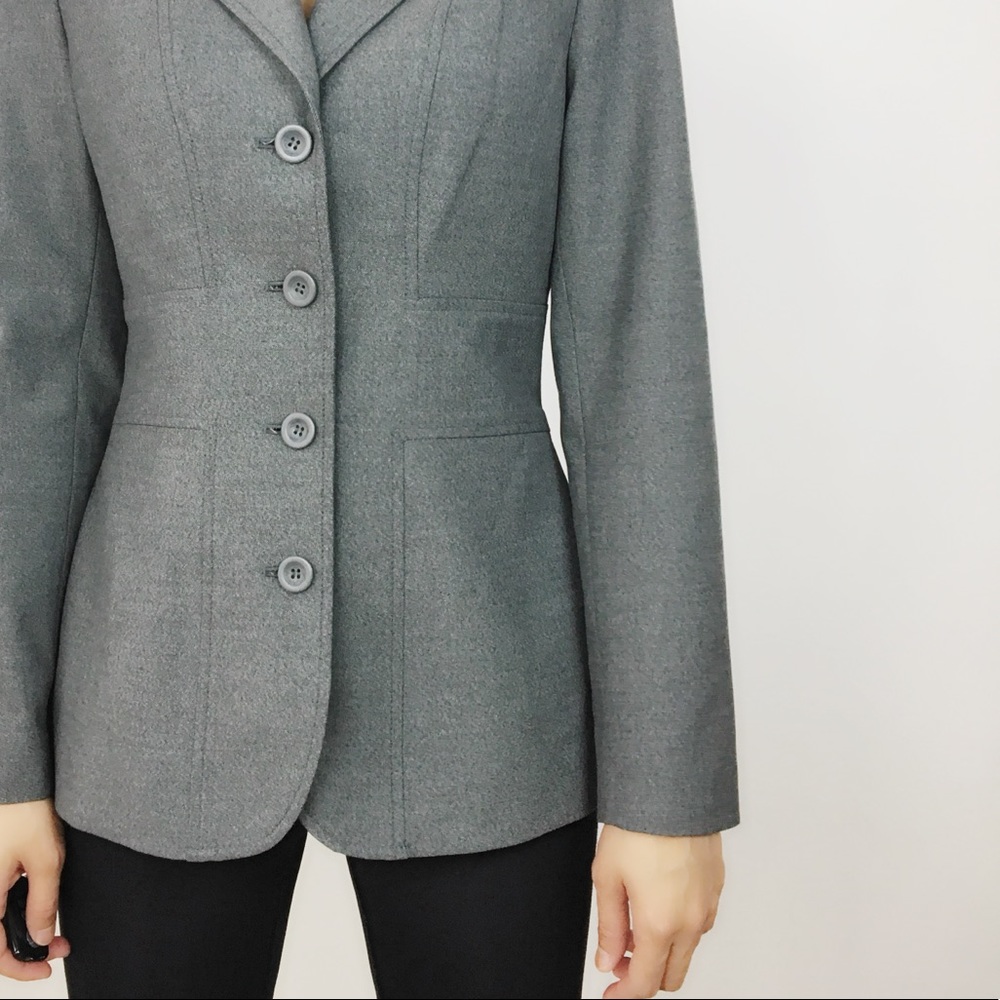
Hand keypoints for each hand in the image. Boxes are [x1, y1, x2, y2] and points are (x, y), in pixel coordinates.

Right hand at [0, 799, 70, 981]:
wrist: (16, 780)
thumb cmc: (26, 811)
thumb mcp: (45, 860)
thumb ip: (42, 903)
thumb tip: (40, 938)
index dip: (19, 967)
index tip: (46, 967)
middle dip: (25, 950)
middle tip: (58, 947)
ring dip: (22, 932)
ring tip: (53, 931)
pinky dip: (15, 912)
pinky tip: (36, 908)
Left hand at [591, 823, 724, 997]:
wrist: (673, 791)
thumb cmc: (640, 827)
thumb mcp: (608, 877)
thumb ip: (609, 927)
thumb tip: (608, 961)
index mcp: (660, 924)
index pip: (645, 982)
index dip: (625, 995)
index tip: (611, 994)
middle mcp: (691, 921)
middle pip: (671, 976)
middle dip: (644, 975)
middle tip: (620, 956)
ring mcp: (708, 905)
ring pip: (687, 950)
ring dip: (663, 950)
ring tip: (636, 922)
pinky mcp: (716, 888)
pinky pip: (700, 923)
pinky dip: (680, 927)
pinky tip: (659, 903)